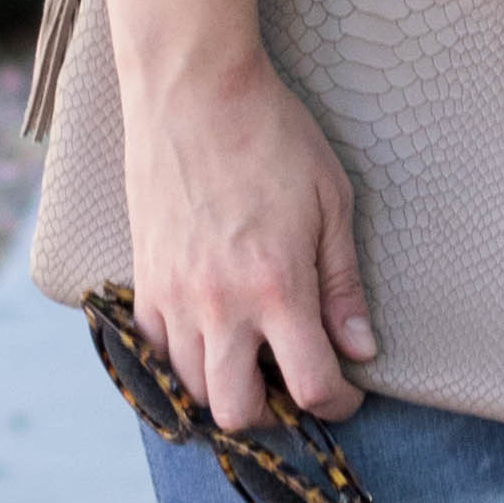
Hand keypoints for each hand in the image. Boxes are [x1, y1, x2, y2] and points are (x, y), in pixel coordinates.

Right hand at [118, 52, 376, 432]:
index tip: (345, 394)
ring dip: (227, 388)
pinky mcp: (143, 279)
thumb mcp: (331, 202)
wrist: (194, 90)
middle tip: (293, 384)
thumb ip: (343, 284)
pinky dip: (181, 361)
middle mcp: (220, 305)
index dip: (336, 404)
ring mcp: (174, 296)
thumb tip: (360, 348)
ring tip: (252, 360)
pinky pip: (153, 352)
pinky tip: (208, 337)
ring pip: (192, 388)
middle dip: (274, 412)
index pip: (309, 386)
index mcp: (277, 288)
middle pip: (238, 410)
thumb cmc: (272, 135)